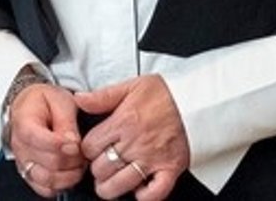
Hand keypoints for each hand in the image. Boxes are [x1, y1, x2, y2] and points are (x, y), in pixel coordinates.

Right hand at [7, 82, 83, 197]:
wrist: (29, 106)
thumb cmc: (43, 102)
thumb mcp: (59, 100)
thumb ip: (66, 121)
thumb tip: (73, 142)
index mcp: (24, 122)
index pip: (38, 139)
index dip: (60, 145)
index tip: (75, 143)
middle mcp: (20, 146)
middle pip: (48, 163)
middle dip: (72, 159)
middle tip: (83, 151)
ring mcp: (24, 162)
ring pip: (47, 180)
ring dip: (69, 175)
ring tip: (79, 163)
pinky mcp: (30, 174)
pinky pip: (45, 189)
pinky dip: (61, 186)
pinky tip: (70, 173)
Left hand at [74, 75, 189, 200]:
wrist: (196, 102)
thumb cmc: (166, 95)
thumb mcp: (131, 86)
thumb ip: (103, 96)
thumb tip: (79, 99)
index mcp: (123, 123)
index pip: (90, 146)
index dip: (86, 150)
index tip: (91, 150)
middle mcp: (135, 143)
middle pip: (101, 168)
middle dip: (96, 169)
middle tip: (100, 166)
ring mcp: (153, 158)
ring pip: (121, 183)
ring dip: (110, 188)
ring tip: (108, 184)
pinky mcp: (170, 168)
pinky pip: (155, 192)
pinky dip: (144, 196)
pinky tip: (137, 190)